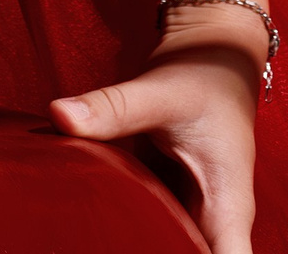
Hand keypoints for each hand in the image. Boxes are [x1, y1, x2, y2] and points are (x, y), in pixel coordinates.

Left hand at [51, 17, 259, 253]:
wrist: (209, 53)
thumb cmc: (201, 75)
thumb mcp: (160, 92)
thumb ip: (113, 108)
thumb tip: (59, 115)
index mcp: (228, 210)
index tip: (158, 248)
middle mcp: (212, 223)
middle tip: (103, 244)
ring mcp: (188, 216)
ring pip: (167, 249)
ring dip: (131, 246)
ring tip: (91, 240)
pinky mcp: (164, 203)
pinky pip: (146, 231)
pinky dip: (122, 232)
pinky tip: (90, 229)